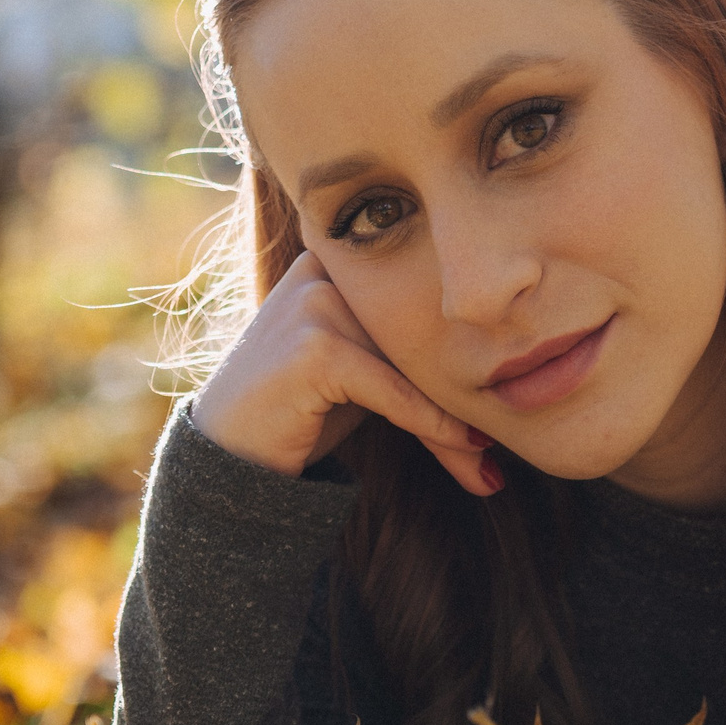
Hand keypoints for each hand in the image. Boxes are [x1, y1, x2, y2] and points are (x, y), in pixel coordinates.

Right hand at [192, 251, 498, 494]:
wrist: (228, 455)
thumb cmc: (300, 413)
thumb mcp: (368, 381)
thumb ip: (416, 368)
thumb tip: (497, 399)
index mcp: (337, 259)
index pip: (415, 306)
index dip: (458, 361)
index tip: (495, 417)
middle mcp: (324, 268)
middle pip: (415, 334)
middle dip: (457, 399)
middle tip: (493, 456)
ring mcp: (315, 301)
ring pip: (410, 364)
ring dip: (448, 421)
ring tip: (484, 465)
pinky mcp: (315, 345)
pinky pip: (390, 387)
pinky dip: (426, 420)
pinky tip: (461, 444)